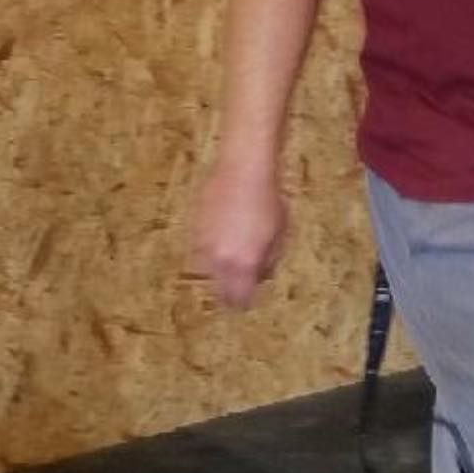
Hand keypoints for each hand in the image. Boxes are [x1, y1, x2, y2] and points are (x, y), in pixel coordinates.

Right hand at [191, 163, 287, 308]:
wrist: (243, 169)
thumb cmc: (269, 201)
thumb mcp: (279, 236)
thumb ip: (268, 262)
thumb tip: (259, 276)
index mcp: (242, 264)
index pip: (238, 299)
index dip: (244, 303)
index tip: (248, 302)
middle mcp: (218, 260)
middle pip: (219, 290)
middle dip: (230, 291)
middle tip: (240, 286)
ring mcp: (203, 244)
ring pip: (209, 270)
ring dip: (220, 270)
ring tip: (234, 258)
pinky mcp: (194, 228)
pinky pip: (202, 251)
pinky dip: (212, 252)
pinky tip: (226, 239)